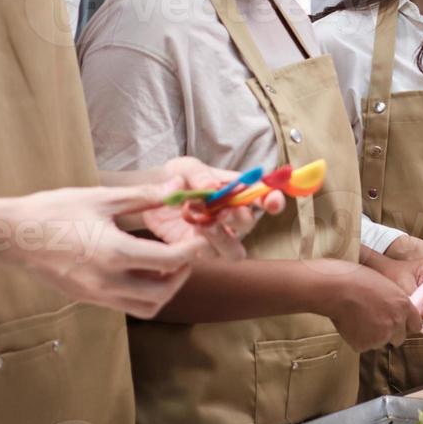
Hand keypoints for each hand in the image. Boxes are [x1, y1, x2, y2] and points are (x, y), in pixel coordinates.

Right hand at [3, 182, 213, 319]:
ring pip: (145, 306)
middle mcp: (107, 282)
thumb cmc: (55, 210)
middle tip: (186, 253)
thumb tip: (176, 188)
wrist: (13, 235)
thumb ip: (143, 197)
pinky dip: (142, 292)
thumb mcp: (102, 198)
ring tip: (166, 264)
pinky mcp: (88, 299)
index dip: (191, 251)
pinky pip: (126, 305)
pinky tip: (141, 268)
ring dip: (164, 289)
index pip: (169, 262)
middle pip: (162, 293)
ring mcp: (96, 295)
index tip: (200, 238)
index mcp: (114, 254)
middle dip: (181, 275)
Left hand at [110, 157, 285, 259]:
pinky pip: (209, 256)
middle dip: (241, 219)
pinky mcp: (198, 250)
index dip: (273, 201)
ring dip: (223, 238)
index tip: (272, 202)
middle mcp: (232, 217)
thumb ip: (199, 175)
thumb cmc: (176, 177)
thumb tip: (211, 187)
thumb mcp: (185, 168)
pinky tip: (189, 228)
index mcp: (237, 192)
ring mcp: (217, 237)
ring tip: (206, 224)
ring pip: (235, 250)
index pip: (264, 197)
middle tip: (226, 211)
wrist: (149, 197)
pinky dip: (201, 244)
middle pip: (249, 225)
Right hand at [319, 260, 422, 351]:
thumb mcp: (385, 284)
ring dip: (372, 335)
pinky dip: (357, 339)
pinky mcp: (365, 345)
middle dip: (389, 333)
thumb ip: (394, 301)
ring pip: (380, 342)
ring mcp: (381, 335)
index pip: (415, 325)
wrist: (337, 289)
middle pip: (399, 338)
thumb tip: (394, 311)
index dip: (406, 325)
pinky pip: (363, 346)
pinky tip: (350, 324)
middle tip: (374, 321)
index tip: (400, 324)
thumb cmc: (356, 280)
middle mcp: (396, 322)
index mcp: (403, 305)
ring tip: (358, 318)